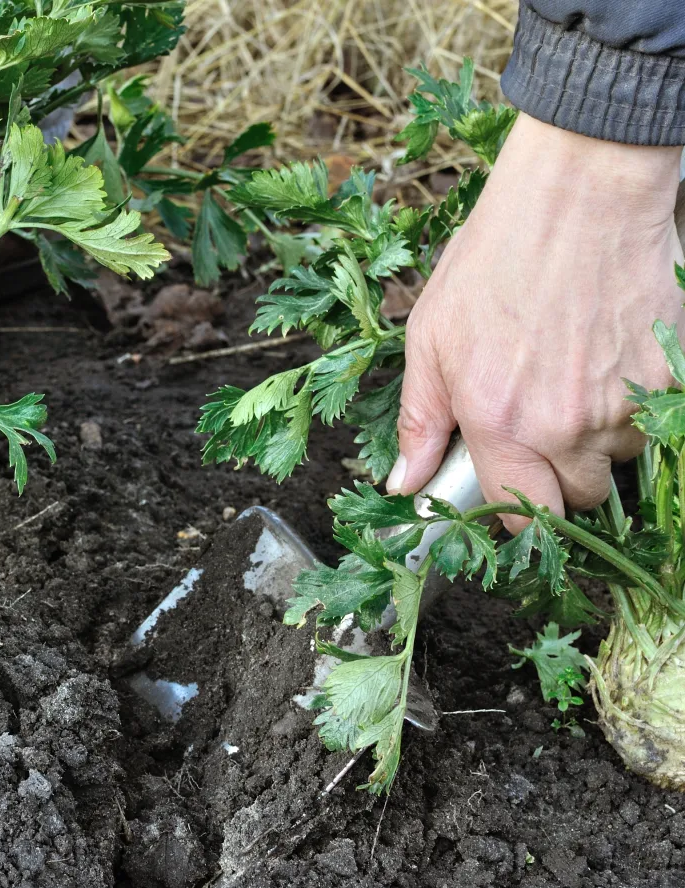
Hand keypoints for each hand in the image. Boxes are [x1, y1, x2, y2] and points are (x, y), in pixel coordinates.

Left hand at [391, 114, 684, 531]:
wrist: (580, 197)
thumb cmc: (496, 260)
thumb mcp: (430, 339)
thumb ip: (420, 421)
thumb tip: (402, 484)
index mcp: (501, 423)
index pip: (521, 517)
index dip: (516, 510)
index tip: (511, 486)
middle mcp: (567, 426)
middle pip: (576, 497)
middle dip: (559, 476)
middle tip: (540, 423)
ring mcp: (627, 403)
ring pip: (619, 458)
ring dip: (599, 437)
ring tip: (573, 375)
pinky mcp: (673, 375)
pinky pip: (656, 419)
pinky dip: (636, 403)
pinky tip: (607, 358)